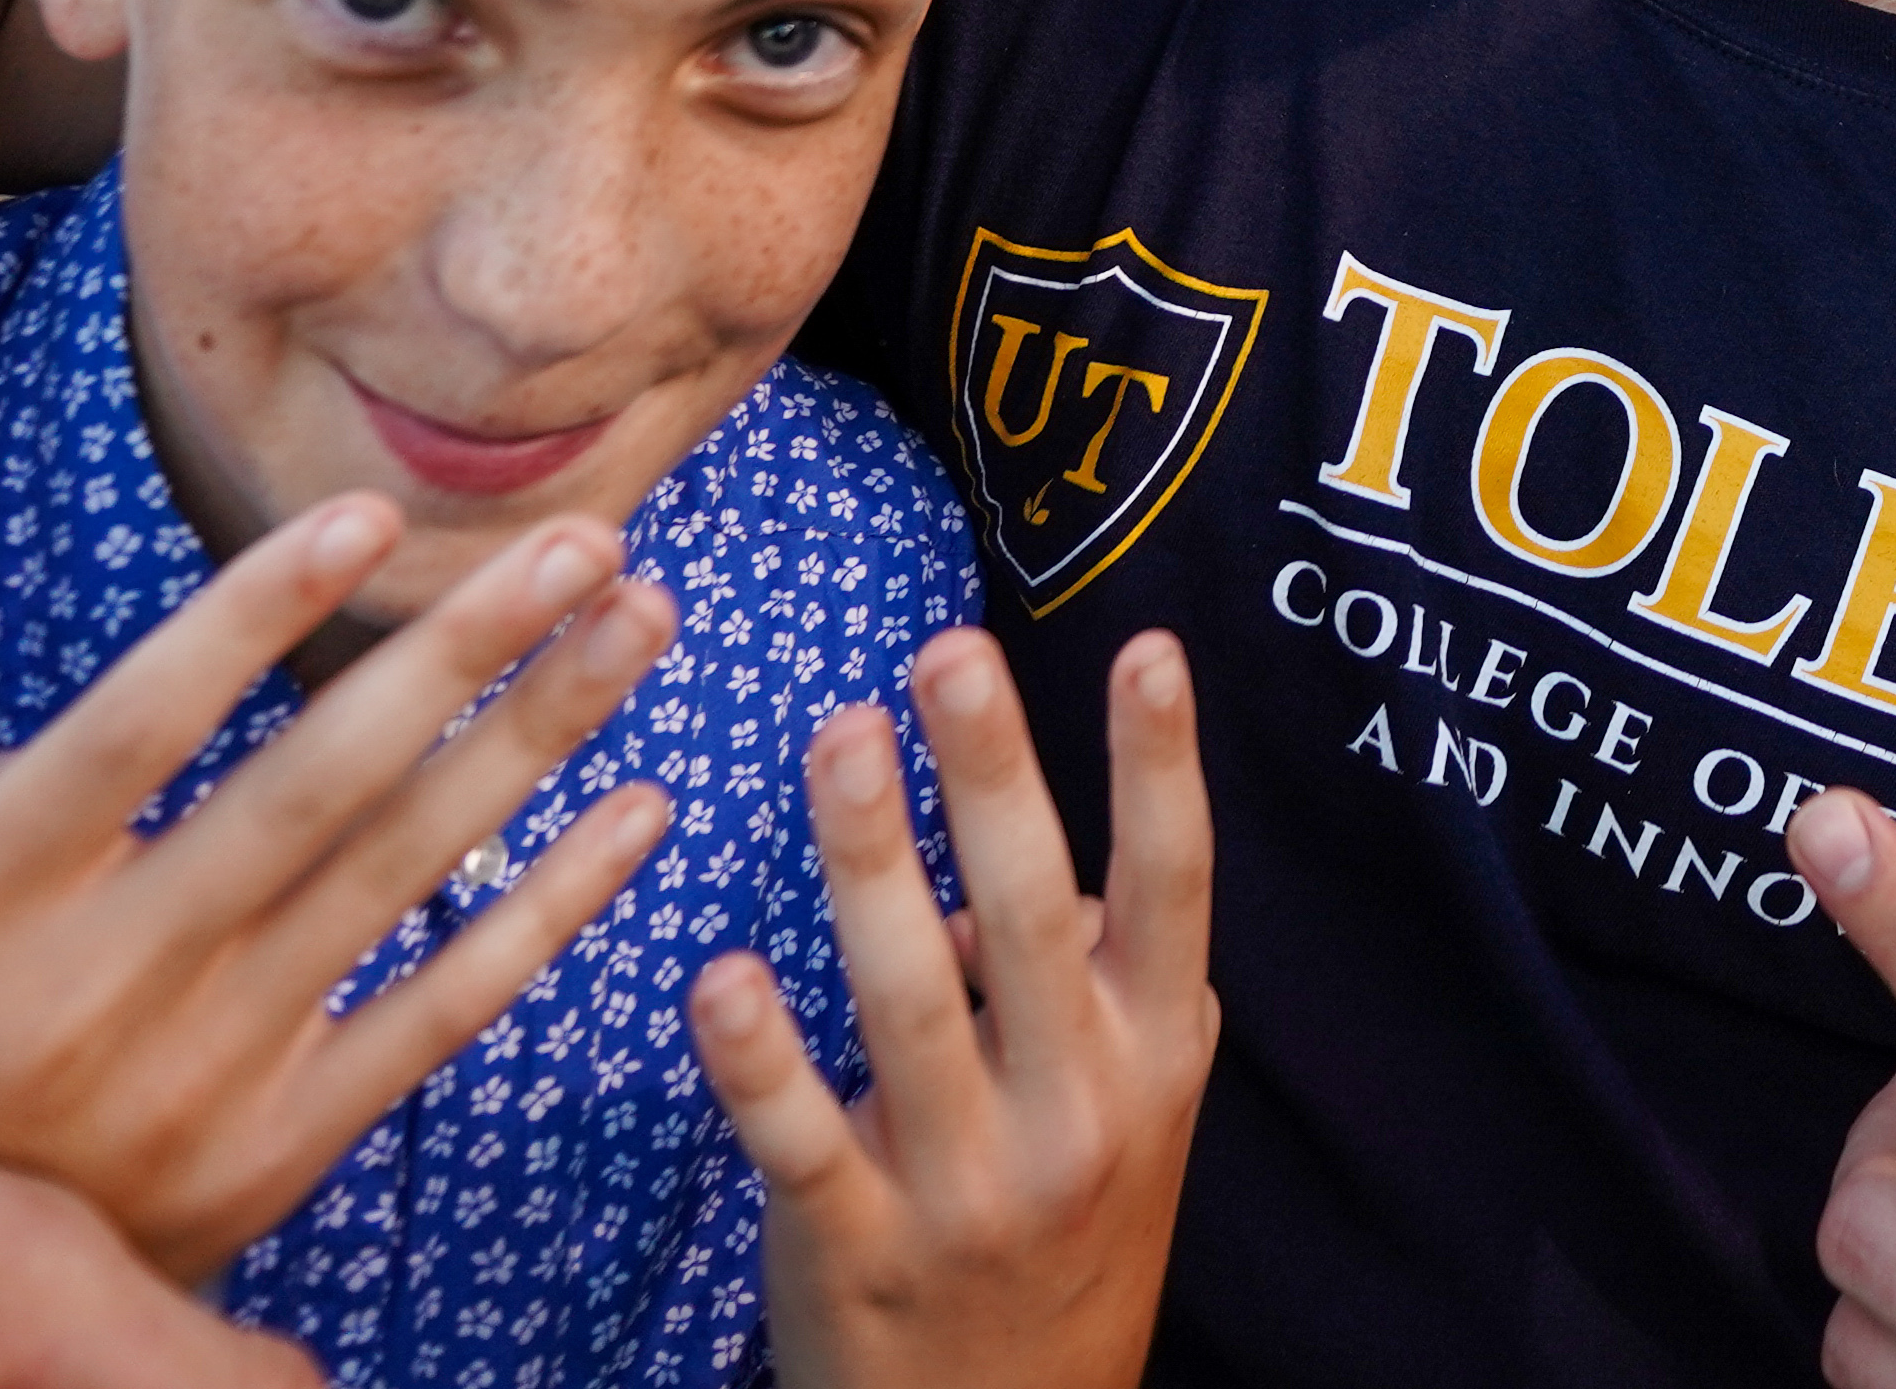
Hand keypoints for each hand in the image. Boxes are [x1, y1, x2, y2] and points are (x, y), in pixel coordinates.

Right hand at [0, 497, 685, 1280]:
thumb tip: (13, 738)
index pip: (135, 730)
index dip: (255, 616)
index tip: (375, 516)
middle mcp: (90, 990)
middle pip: (315, 786)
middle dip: (467, 650)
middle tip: (590, 539)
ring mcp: (195, 1081)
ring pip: (401, 876)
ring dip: (536, 735)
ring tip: (644, 619)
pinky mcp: (269, 1153)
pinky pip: (441, 1012)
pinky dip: (550, 908)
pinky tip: (641, 812)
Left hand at [699, 629, 1218, 1388]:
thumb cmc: (1069, 1224)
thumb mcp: (1129, 1102)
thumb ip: (1082, 974)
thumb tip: (983, 861)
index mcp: (1153, 1051)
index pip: (1173, 885)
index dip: (1162, 766)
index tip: (1150, 648)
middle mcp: (1079, 1109)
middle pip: (1035, 918)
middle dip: (992, 777)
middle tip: (950, 652)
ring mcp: (969, 1183)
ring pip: (911, 1003)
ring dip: (870, 862)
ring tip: (838, 736)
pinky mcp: (856, 1247)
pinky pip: (800, 1135)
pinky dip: (759, 1056)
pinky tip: (721, 972)